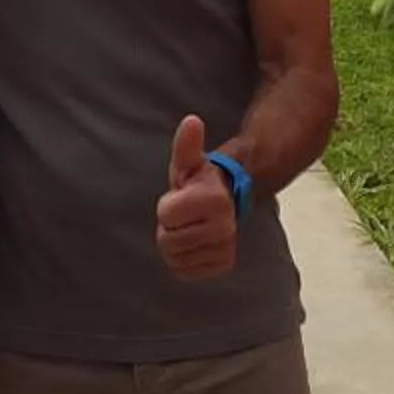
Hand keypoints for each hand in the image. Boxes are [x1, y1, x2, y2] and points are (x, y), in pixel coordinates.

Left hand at [154, 115, 237, 279]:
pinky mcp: (223, 265)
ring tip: (188, 228)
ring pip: (175, 259)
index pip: (166, 215)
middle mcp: (224, 227)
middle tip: (183, 216)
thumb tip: (192, 120)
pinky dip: (184, 260)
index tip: (181, 198)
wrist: (227, 201)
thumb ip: (187, 144)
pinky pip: (186, 272)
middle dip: (169, 228)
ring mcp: (225, 248)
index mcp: (214, 200)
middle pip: (168, 242)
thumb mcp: (189, 161)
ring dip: (175, 245)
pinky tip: (194, 244)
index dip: (167, 207)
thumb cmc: (199, 180)